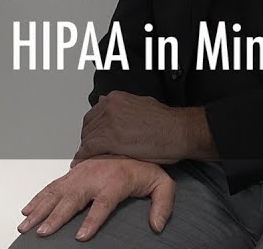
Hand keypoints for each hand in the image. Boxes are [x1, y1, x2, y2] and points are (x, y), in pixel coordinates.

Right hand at [18, 156, 175, 240]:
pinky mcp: (72, 173)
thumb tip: (157, 226)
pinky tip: (27, 210)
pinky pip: (52, 186)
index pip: (102, 204)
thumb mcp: (163, 183)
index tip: (81, 236)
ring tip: (26, 225)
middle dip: (56, 217)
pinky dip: (38, 198)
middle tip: (43, 232)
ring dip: (39, 209)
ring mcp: (80, 174)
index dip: (92, 221)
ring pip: (56, 193)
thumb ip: (163, 204)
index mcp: (115, 181)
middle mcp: (94, 177)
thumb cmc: (145, 166)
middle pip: (72, 199)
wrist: (132, 141)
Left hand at [73, 91, 214, 165]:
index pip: (93, 115)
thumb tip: (106, 101)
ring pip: (87, 137)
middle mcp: (109, 106)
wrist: (179, 131)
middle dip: (89, 140)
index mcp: (115, 98)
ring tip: (88, 160)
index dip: (93, 130)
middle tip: (90, 152)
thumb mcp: (142, 103)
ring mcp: (109, 122)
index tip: (94, 140)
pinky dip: (84, 157)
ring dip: (87, 150)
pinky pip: (89, 148)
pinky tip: (83, 163)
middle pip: (88, 126)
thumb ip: (122, 105)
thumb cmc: (166, 122)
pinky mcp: (111, 138)